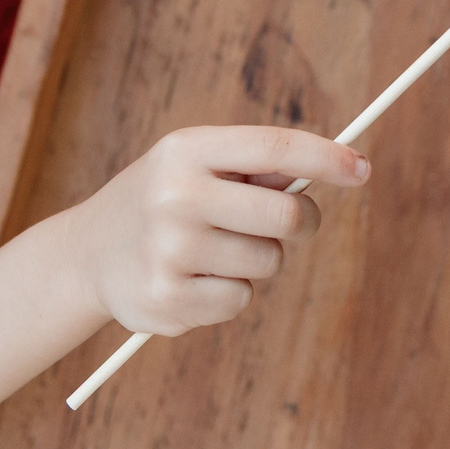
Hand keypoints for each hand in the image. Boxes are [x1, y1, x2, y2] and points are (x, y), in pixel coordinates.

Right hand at [69, 125, 370, 335]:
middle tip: (289, 224)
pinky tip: (192, 280)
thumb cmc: (162, 200)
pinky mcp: (167, 300)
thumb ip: (255, 167)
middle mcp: (176, 196)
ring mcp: (169, 251)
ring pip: (269, 262)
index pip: (272, 148)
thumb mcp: (194, 165)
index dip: (325, 158)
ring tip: (215, 251)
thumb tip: (337, 166)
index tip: (362, 169)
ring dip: (258, 260)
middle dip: (302, 222)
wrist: (86, 254)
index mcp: (186, 150)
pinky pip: (240, 301)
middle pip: (286, 214)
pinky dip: (230, 294)